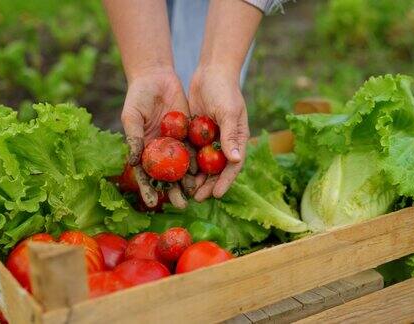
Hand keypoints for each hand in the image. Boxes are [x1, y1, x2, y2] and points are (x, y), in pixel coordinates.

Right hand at [122, 68, 189, 208]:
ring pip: (183, 167)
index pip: (146, 175)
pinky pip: (195, 150)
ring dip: (189, 181)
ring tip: (195, 194)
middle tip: (182, 205)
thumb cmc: (137, 96)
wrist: (156, 77)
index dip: (148, 189)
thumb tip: (132, 162)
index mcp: (143, 150)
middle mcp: (161, 151)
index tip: (152, 203)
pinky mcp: (189, 134)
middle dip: (174, 191)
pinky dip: (199, 162)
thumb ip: (134, 137)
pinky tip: (204, 173)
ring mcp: (176, 144)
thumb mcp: (132, 116)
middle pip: (168, 176)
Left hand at [188, 66, 249, 200]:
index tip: (217, 195)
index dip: (225, 182)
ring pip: (203, 164)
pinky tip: (176, 173)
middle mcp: (225, 142)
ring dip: (196, 178)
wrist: (211, 71)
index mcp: (237, 139)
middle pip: (217, 169)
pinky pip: (191, 152)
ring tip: (186, 192)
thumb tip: (235, 161)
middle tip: (197, 199)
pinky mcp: (197, 133)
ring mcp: (210, 138)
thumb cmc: (225, 90)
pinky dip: (186, 163)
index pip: (232, 166)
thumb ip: (231, 136)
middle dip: (208, 185)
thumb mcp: (228, 112)